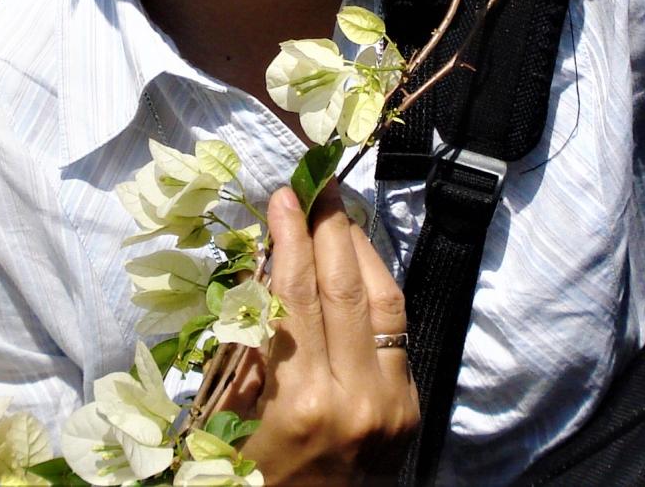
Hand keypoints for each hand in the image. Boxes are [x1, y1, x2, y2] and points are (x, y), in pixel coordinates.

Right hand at [231, 186, 418, 484]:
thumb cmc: (254, 471)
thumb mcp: (235, 411)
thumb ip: (251, 340)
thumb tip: (263, 263)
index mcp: (299, 400)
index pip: (296, 296)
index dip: (291, 238)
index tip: (284, 196)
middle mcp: (352, 396)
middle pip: (342, 287)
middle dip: (328, 227)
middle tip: (316, 185)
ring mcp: (389, 402)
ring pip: (381, 300)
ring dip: (359, 247)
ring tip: (338, 212)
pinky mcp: (410, 406)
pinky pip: (396, 329)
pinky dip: (377, 288)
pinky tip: (359, 262)